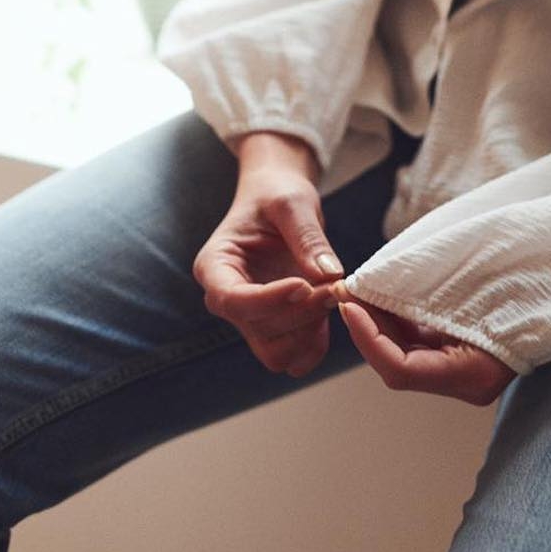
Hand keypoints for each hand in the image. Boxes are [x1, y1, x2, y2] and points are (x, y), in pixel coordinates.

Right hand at [193, 171, 344, 378]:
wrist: (279, 200)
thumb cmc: (277, 194)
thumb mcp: (292, 202)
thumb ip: (308, 237)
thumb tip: (329, 275)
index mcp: (215, 266)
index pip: (233, 299)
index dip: (270, 300)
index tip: (304, 285)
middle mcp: (227, 299)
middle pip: (259, 330)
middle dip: (301, 313)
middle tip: (335, 286)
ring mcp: (251, 318)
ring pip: (277, 352)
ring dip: (310, 332)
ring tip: (333, 294)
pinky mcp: (275, 328)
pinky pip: (294, 357)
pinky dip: (316, 344)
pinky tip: (331, 312)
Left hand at [329, 284, 516, 405]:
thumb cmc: (530, 277)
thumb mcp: (477, 281)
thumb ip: (426, 290)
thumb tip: (375, 283)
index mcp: (474, 375)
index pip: (400, 370)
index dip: (368, 338)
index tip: (350, 303)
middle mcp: (468, 382)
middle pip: (397, 362)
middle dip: (367, 325)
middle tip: (347, 287)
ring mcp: (465, 370)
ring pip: (405, 351)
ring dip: (379, 318)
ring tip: (362, 284)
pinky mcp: (462, 352)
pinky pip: (420, 340)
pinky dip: (398, 316)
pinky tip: (385, 290)